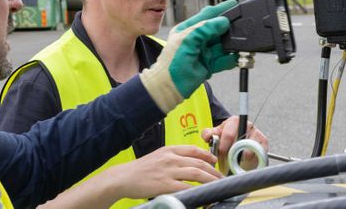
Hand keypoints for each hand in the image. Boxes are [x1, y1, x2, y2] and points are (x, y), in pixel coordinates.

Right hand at [99, 145, 221, 199]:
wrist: (123, 177)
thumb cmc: (140, 169)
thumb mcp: (157, 157)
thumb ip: (171, 158)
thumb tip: (187, 165)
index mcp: (169, 150)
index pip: (193, 150)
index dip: (207, 155)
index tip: (214, 161)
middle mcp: (170, 158)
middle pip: (199, 162)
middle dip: (213, 170)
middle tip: (221, 177)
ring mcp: (168, 171)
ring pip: (196, 174)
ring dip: (210, 180)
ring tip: (218, 185)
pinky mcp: (165, 185)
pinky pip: (186, 188)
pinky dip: (197, 191)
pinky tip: (203, 195)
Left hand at [140, 0, 238, 112]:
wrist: (168, 87)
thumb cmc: (170, 64)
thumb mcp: (186, 41)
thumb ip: (204, 29)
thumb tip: (222, 21)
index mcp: (188, 29)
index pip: (207, 15)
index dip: (221, 10)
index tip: (234, 5)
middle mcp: (197, 40)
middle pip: (218, 30)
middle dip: (229, 28)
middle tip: (242, 26)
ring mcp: (203, 52)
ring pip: (223, 45)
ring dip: (232, 45)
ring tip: (241, 44)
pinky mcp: (209, 65)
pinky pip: (224, 60)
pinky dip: (231, 59)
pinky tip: (236, 57)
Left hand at [201, 116, 268, 171]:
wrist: (240, 146)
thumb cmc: (227, 140)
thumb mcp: (216, 136)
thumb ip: (208, 134)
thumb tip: (208, 137)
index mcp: (234, 121)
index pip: (228, 134)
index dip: (223, 146)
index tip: (220, 154)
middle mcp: (247, 125)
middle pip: (240, 143)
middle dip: (232, 154)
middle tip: (228, 159)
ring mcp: (258, 134)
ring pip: (250, 151)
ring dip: (242, 159)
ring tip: (236, 161)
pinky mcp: (264, 144)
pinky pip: (259, 155)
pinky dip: (251, 161)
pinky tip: (245, 161)